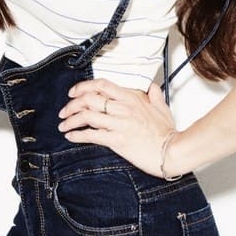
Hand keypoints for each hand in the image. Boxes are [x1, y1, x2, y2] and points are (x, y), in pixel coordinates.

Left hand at [58, 77, 180, 177]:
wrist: (171, 151)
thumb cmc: (167, 132)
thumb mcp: (162, 108)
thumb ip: (155, 95)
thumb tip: (151, 87)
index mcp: (131, 98)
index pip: (102, 85)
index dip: (84, 86)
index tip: (73, 92)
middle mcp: (123, 108)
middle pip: (89, 98)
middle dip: (72, 104)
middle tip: (64, 111)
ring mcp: (119, 124)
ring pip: (87, 116)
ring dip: (71, 120)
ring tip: (63, 125)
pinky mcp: (117, 140)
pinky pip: (92, 135)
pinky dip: (78, 135)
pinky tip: (71, 136)